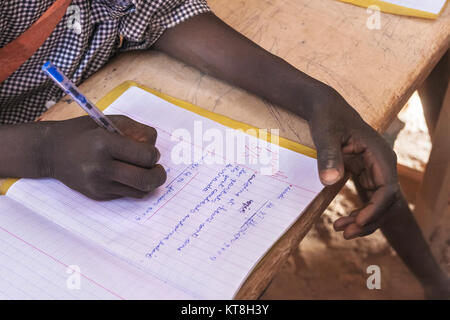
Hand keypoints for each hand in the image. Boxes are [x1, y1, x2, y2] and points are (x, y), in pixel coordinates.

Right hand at [41, 115, 166, 199]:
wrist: (51, 152)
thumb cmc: (85, 133)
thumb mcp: (110, 121)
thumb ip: (137, 131)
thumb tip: (155, 149)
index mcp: (104, 143)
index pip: (145, 156)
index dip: (154, 154)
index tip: (150, 151)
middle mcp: (101, 167)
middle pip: (146, 179)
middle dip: (159, 174)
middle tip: (157, 168)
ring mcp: (99, 184)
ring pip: (140, 191)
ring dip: (149, 182)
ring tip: (142, 171)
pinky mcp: (98, 195)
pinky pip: (128, 194)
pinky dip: (134, 186)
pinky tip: (126, 175)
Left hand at [308, 87, 400, 238]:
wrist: (325, 107)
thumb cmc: (327, 117)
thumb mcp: (325, 133)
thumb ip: (328, 156)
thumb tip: (329, 181)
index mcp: (379, 154)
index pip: (388, 189)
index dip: (375, 209)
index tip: (357, 221)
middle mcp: (382, 164)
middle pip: (386, 202)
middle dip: (369, 220)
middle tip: (345, 232)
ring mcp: (375, 170)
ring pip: (379, 204)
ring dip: (364, 220)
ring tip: (342, 230)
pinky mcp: (365, 174)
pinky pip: (369, 199)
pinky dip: (360, 212)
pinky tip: (344, 221)